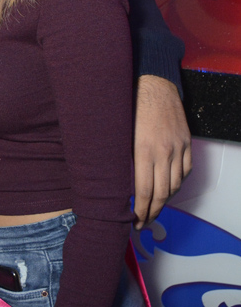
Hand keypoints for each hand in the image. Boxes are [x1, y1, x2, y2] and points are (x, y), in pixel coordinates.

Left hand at [133, 76, 191, 228]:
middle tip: (144, 222)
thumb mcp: (120, 135)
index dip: (141, 210)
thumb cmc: (131, 107)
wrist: (154, 84)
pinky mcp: (186, 142)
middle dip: (152, 212)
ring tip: (154, 208)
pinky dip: (178, 183)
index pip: (145, 191)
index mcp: (143, 151)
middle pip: (162, 193)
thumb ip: (123, 160)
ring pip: (175, 184)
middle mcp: (164, 152)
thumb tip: (119, 185)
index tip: (135, 221)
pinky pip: (186, 170)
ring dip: (166, 200)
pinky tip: (169, 188)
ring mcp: (178, 148)